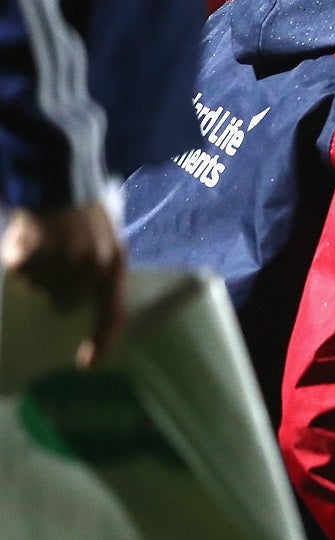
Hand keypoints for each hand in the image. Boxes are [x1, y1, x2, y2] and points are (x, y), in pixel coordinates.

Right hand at [2, 203, 125, 366]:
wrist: (61, 176)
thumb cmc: (83, 214)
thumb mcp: (105, 244)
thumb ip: (98, 276)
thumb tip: (74, 309)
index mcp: (114, 264)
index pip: (113, 314)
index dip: (101, 341)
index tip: (86, 363)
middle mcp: (92, 263)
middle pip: (62, 303)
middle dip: (51, 290)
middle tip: (49, 262)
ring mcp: (63, 254)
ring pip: (35, 286)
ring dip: (32, 273)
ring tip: (41, 244)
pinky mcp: (34, 243)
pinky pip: (17, 267)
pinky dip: (15, 257)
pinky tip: (24, 239)